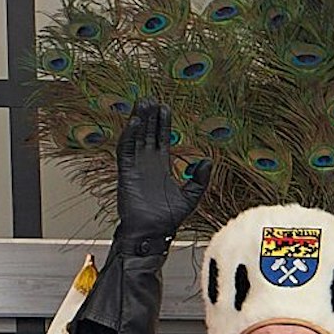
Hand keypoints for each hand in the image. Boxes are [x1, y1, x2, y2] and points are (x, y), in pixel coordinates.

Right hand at [112, 99, 206, 253]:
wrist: (152, 234)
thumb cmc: (168, 220)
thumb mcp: (191, 196)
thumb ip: (199, 179)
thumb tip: (207, 160)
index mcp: (162, 167)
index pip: (161, 139)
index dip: (163, 123)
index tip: (164, 108)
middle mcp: (147, 164)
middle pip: (147, 134)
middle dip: (149, 117)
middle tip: (150, 99)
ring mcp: (136, 168)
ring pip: (136, 138)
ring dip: (138, 121)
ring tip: (142, 104)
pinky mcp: (126, 174)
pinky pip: (126, 151)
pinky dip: (129, 137)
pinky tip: (133, 123)